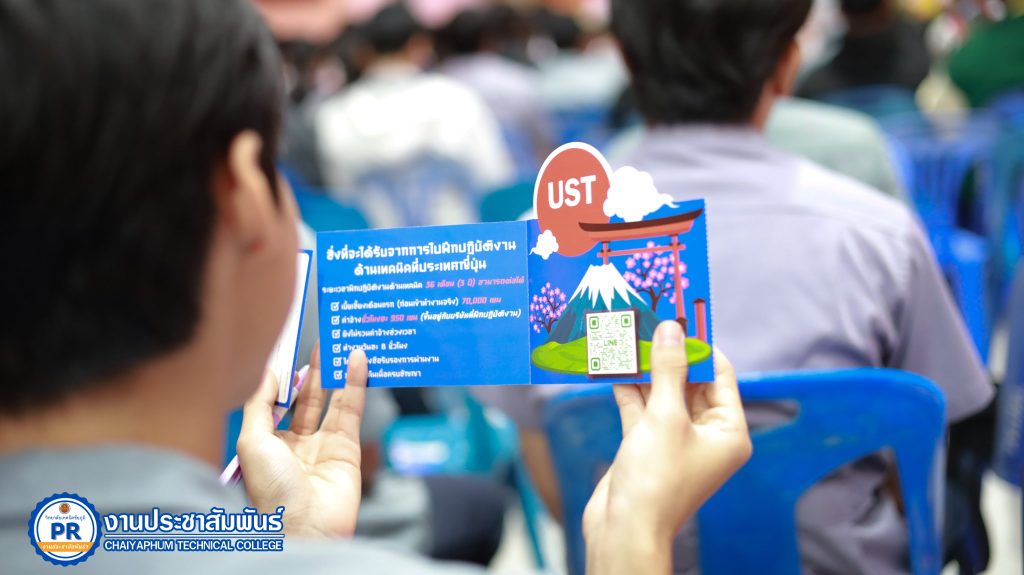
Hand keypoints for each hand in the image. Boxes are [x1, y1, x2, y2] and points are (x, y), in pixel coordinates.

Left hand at [236, 346, 368, 537]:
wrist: (304, 527)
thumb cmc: (270, 490)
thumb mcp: (251, 441)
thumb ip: (259, 403)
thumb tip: (269, 371)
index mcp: (268, 443)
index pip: (277, 401)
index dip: (284, 376)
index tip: (290, 347)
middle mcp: (296, 443)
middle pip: (306, 398)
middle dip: (312, 370)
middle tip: (320, 339)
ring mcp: (323, 445)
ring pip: (331, 400)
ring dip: (336, 372)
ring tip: (340, 342)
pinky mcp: (348, 448)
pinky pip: (351, 409)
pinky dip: (356, 383)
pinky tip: (357, 360)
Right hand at [583, 321, 750, 574]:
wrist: (623, 528)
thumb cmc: (656, 480)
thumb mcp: (665, 417)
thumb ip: (667, 369)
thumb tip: (671, 329)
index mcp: (729, 432)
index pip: (720, 376)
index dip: (700, 345)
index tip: (681, 315)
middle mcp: (706, 436)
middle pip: (689, 382)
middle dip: (668, 354)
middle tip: (650, 321)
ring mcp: (675, 441)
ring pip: (662, 393)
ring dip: (645, 368)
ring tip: (629, 335)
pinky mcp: (647, 445)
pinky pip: (642, 409)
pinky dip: (629, 389)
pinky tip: (614, 364)